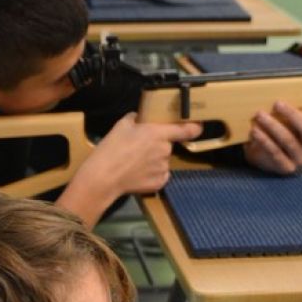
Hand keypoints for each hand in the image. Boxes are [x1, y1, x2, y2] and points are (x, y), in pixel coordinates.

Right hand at [87, 113, 202, 196]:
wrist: (104, 177)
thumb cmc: (112, 148)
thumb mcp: (122, 125)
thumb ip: (137, 118)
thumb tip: (142, 118)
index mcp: (158, 133)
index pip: (187, 129)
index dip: (194, 127)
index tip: (197, 126)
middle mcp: (165, 150)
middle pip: (168, 145)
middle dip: (157, 145)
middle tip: (139, 148)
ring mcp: (164, 168)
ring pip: (163, 161)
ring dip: (154, 160)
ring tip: (134, 163)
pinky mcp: (160, 183)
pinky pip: (160, 175)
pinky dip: (152, 174)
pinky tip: (137, 174)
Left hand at [243, 101, 301, 174]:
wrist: (262, 155)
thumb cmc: (280, 132)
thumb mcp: (291, 120)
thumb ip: (297, 109)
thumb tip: (289, 88)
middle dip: (292, 115)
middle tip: (277, 104)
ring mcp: (301, 160)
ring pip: (289, 140)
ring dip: (272, 125)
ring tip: (260, 115)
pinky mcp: (286, 167)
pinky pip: (275, 152)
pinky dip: (264, 140)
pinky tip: (255, 131)